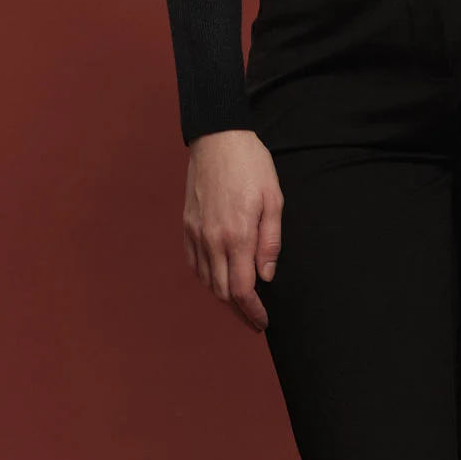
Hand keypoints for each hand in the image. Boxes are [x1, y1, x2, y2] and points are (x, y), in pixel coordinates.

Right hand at [182, 129, 283, 330]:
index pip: (242, 290)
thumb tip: (266, 276)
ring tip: (241, 300)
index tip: (262, 322)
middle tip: (255, 317)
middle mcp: (213, 239)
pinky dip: (207, 278)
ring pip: (207, 281)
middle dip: (240, 310)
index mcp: (237, 234)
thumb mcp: (273, 198)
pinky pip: (195, 264)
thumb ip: (271, 240)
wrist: (218, 138)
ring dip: (224, 295)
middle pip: (223, 292)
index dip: (252, 312)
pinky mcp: (187, 225)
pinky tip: (219, 277)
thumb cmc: (251, 164)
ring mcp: (196, 233)